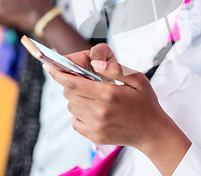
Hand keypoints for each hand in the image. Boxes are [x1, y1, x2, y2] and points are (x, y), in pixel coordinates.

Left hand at [46, 43, 191, 174]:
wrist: (152, 131)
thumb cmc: (145, 102)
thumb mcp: (138, 79)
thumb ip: (116, 69)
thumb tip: (95, 63)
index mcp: (109, 94)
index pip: (73, 82)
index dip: (58, 73)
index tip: (48, 66)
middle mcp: (99, 111)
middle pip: (69, 93)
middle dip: (71, 83)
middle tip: (85, 81)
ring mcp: (95, 125)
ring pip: (71, 106)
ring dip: (76, 98)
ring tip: (94, 96)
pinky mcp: (94, 136)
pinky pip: (75, 121)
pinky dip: (79, 113)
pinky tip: (94, 110)